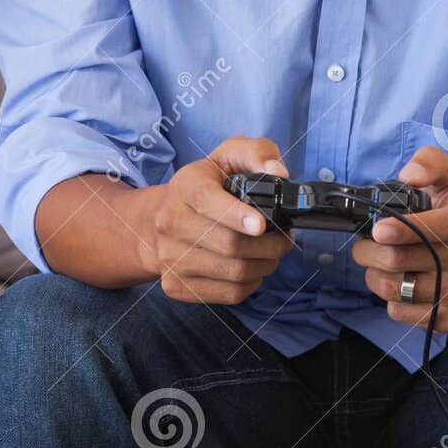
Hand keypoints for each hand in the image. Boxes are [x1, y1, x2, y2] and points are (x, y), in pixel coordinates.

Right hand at [143, 135, 293, 304]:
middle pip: (229, 243)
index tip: (260, 224)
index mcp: (184, 186)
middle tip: (284, 238)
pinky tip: (252, 268)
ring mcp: (170, 257)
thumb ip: (257, 153)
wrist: (163, 219)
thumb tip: (278, 172)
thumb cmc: (206, 187)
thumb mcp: (228, 157)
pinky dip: (251, 284)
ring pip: (233, 272)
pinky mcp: (176, 285)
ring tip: (271, 253)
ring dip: (265, 265)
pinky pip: (228, 293)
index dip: (236, 215)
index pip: (207, 200)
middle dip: (269, 244)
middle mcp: (170, 222)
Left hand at [352, 146, 447, 333]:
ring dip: (374, 276)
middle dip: (368, 251)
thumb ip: (431, 162)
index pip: (435, 227)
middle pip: (398, 260)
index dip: (402, 229)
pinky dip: (390, 300)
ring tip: (379, 265)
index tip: (379, 230)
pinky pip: (403, 314)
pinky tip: (399, 285)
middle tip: (367, 245)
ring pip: (394, 289)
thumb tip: (411, 175)